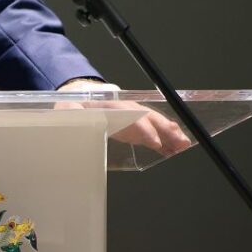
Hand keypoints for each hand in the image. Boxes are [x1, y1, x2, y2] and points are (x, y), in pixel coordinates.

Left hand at [56, 78, 191, 155]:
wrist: (79, 101)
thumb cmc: (74, 107)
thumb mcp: (66, 109)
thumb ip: (69, 111)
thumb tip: (70, 112)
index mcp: (109, 105)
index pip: (129, 114)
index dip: (143, 128)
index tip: (154, 141)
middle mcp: (125, 109)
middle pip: (147, 116)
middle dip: (165, 129)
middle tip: (180, 142)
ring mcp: (132, 118)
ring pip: (154, 124)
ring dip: (170, 134)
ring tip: (184, 145)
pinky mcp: (134, 128)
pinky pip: (152, 133)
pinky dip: (164, 141)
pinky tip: (175, 150)